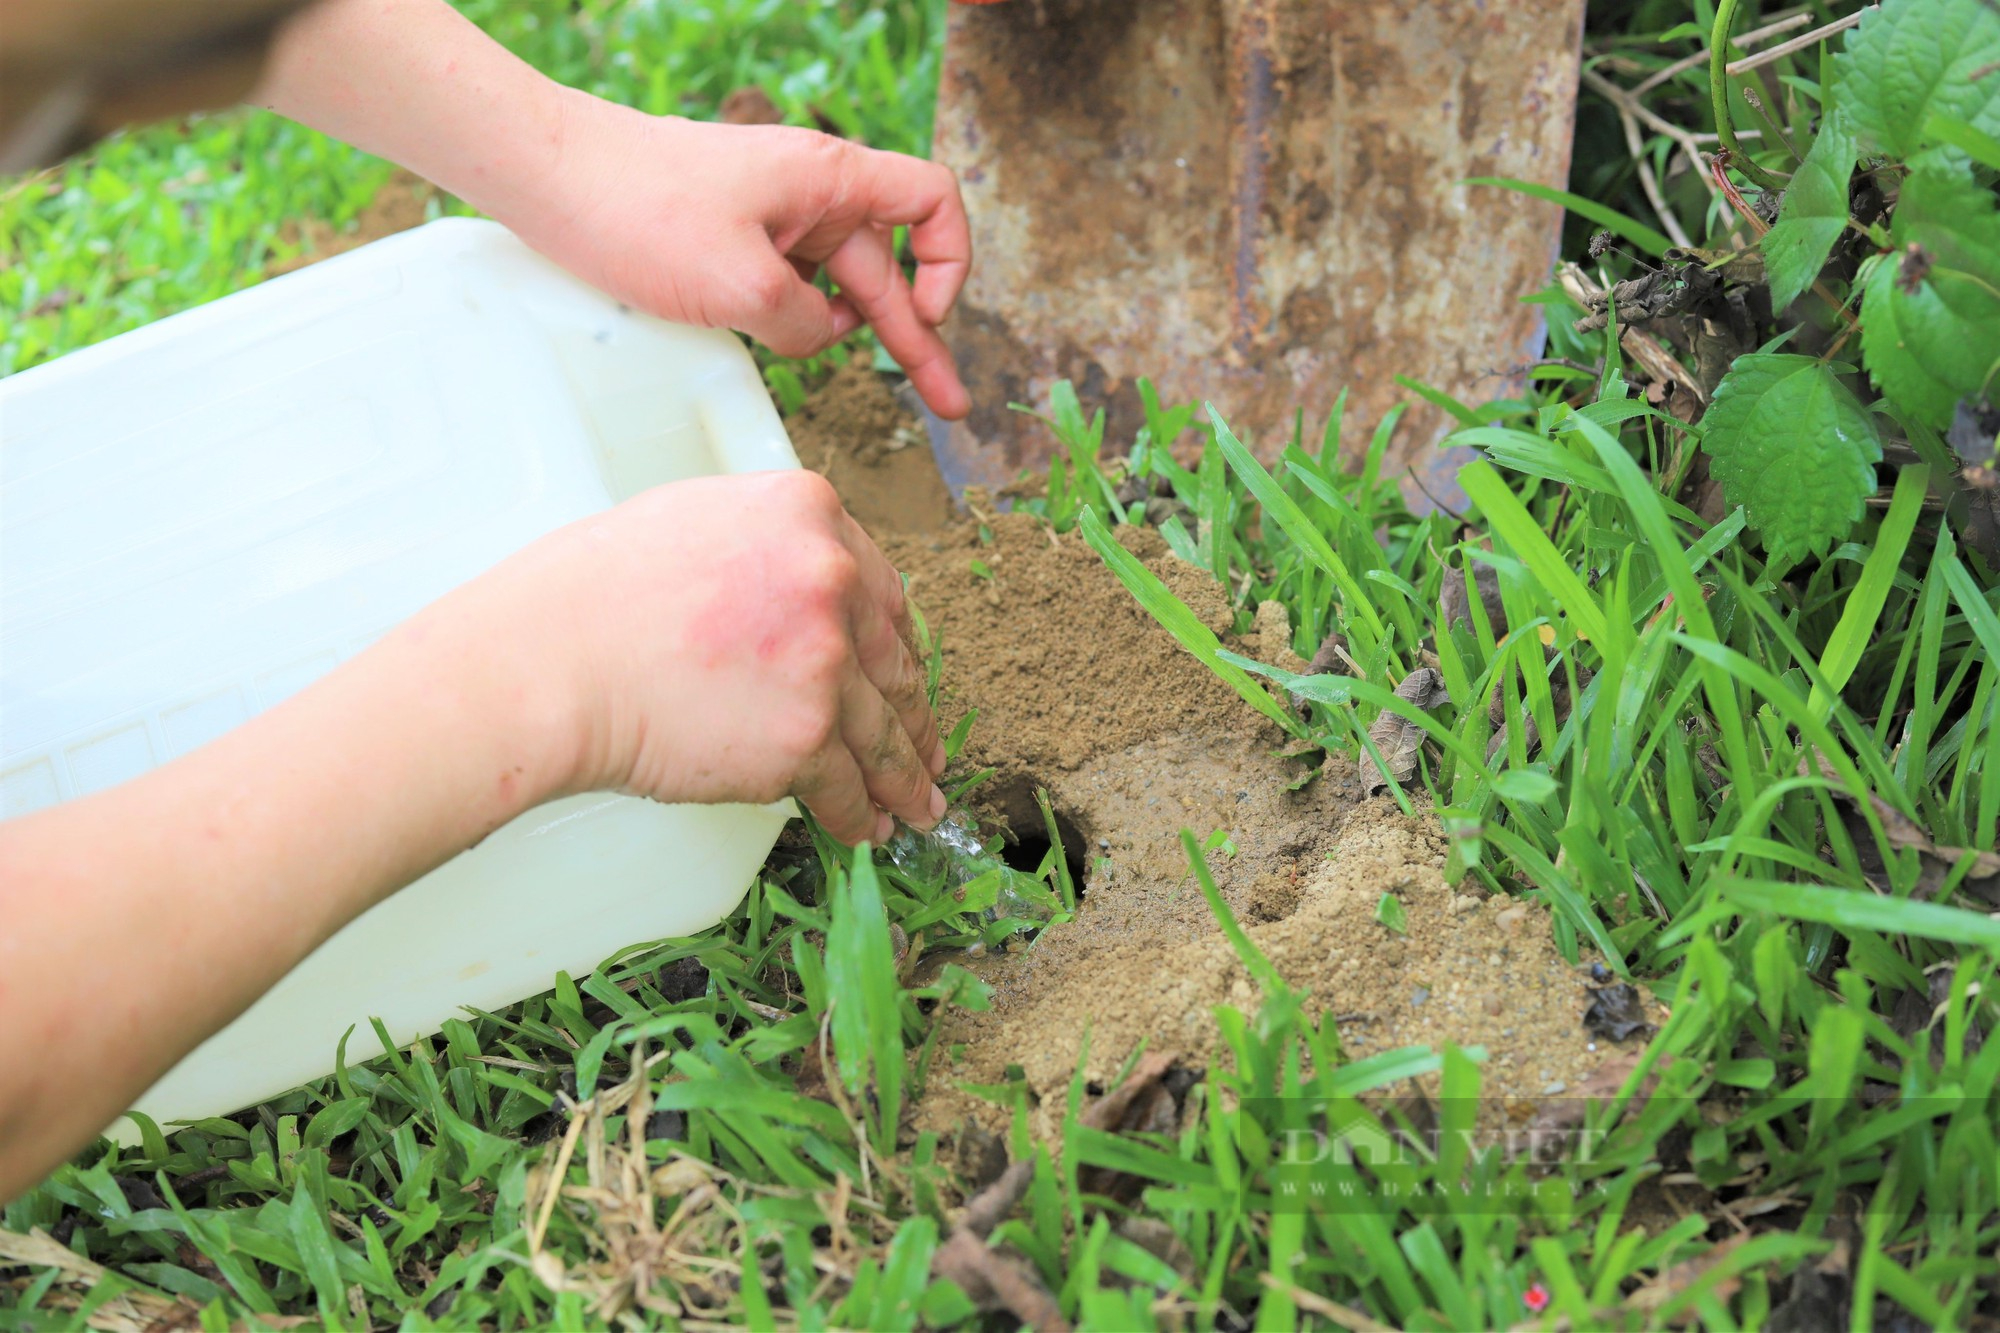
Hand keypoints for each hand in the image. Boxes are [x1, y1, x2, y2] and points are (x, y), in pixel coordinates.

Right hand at [494, 470, 947, 844]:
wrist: (548, 664)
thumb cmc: (590, 595)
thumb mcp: (693, 521)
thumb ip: (764, 547)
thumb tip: (794, 588)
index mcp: (808, 513)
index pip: (879, 588)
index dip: (895, 644)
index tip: (903, 674)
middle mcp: (831, 578)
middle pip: (894, 662)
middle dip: (912, 715)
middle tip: (924, 750)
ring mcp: (824, 661)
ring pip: (882, 732)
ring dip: (902, 777)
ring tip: (915, 805)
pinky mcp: (804, 737)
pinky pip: (847, 785)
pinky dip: (860, 813)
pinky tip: (867, 827)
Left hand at [507, 92, 971, 419]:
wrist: (545, 175)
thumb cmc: (639, 208)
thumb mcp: (742, 287)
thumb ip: (805, 326)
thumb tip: (819, 338)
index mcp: (831, 180)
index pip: (932, 201)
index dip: (947, 262)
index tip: (925, 316)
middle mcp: (811, 193)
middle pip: (887, 266)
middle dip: (919, 338)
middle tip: (948, 406)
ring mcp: (772, 216)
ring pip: (834, 283)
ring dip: (855, 334)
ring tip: (885, 391)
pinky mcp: (733, 238)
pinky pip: (786, 286)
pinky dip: (797, 321)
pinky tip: (791, 351)